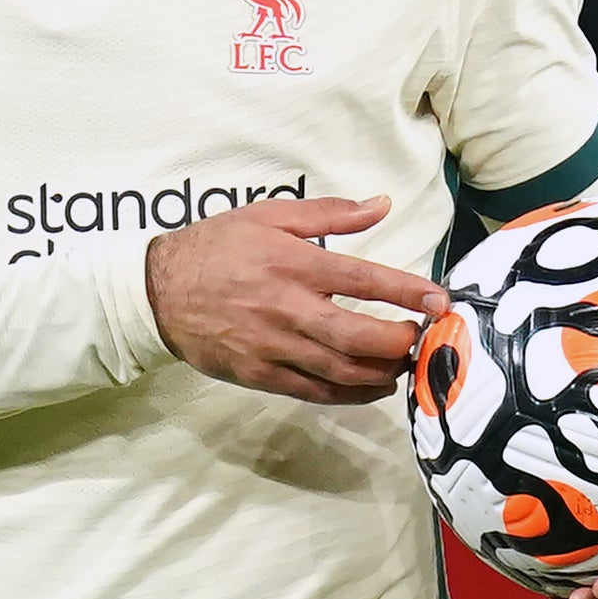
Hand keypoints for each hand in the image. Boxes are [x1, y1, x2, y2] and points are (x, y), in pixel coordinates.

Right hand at [147, 195, 449, 404]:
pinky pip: (315, 392)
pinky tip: (374, 387)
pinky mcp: (261, 375)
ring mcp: (273, 347)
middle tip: (423, 337)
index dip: (407, 292)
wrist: (157, 291)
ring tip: (406, 363)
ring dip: (382, 372)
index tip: (440, 301)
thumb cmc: (217, 247)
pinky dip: (351, 394)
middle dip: (400, 342)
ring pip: (340, 371)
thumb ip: (330, 213)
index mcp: (294, 264)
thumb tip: (382, 204)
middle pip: (356, 336)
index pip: (363, 279)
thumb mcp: (270, 215)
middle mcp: (287, 308)